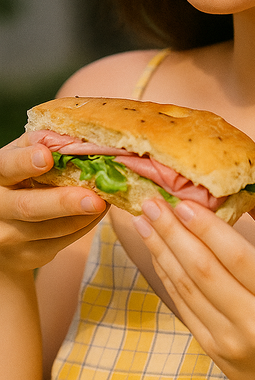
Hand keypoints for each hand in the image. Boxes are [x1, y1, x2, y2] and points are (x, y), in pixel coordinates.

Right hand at [0, 131, 106, 274]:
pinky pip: (63, 241)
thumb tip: (72, 137)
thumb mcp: (23, 153)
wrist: (6, 224)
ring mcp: (10, 236)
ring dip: (85, 214)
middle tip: (96, 199)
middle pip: (30, 206)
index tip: (47, 157)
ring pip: (52, 229)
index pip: (7, 166)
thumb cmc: (20, 177)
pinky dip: (85, 225)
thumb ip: (42, 141)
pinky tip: (96, 211)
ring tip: (106, 198)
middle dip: (65, 202)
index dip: (25, 162)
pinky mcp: (29, 255)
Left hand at [133, 194, 254, 379]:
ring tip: (145, 223)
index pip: (237, 257)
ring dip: (162, 252)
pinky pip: (184, 308)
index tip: (183, 202)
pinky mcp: (213, 350)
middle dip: (173, 233)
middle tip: (152, 203)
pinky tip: (158, 253)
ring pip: (187, 289)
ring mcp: (230, 341)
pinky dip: (168, 277)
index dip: (207, 228)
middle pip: (204, 271)